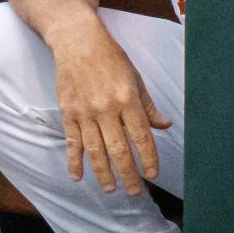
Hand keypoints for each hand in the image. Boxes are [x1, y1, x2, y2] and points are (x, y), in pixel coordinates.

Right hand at [50, 14, 171, 195]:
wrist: (77, 41)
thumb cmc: (110, 57)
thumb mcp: (135, 77)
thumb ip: (148, 105)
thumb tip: (165, 125)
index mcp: (127, 99)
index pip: (141, 136)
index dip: (149, 158)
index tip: (153, 174)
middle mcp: (106, 108)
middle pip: (119, 149)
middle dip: (128, 174)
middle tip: (135, 191)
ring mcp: (85, 112)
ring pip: (95, 150)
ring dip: (104, 173)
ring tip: (111, 189)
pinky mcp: (68, 112)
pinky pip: (72, 141)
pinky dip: (74, 160)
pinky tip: (77, 176)